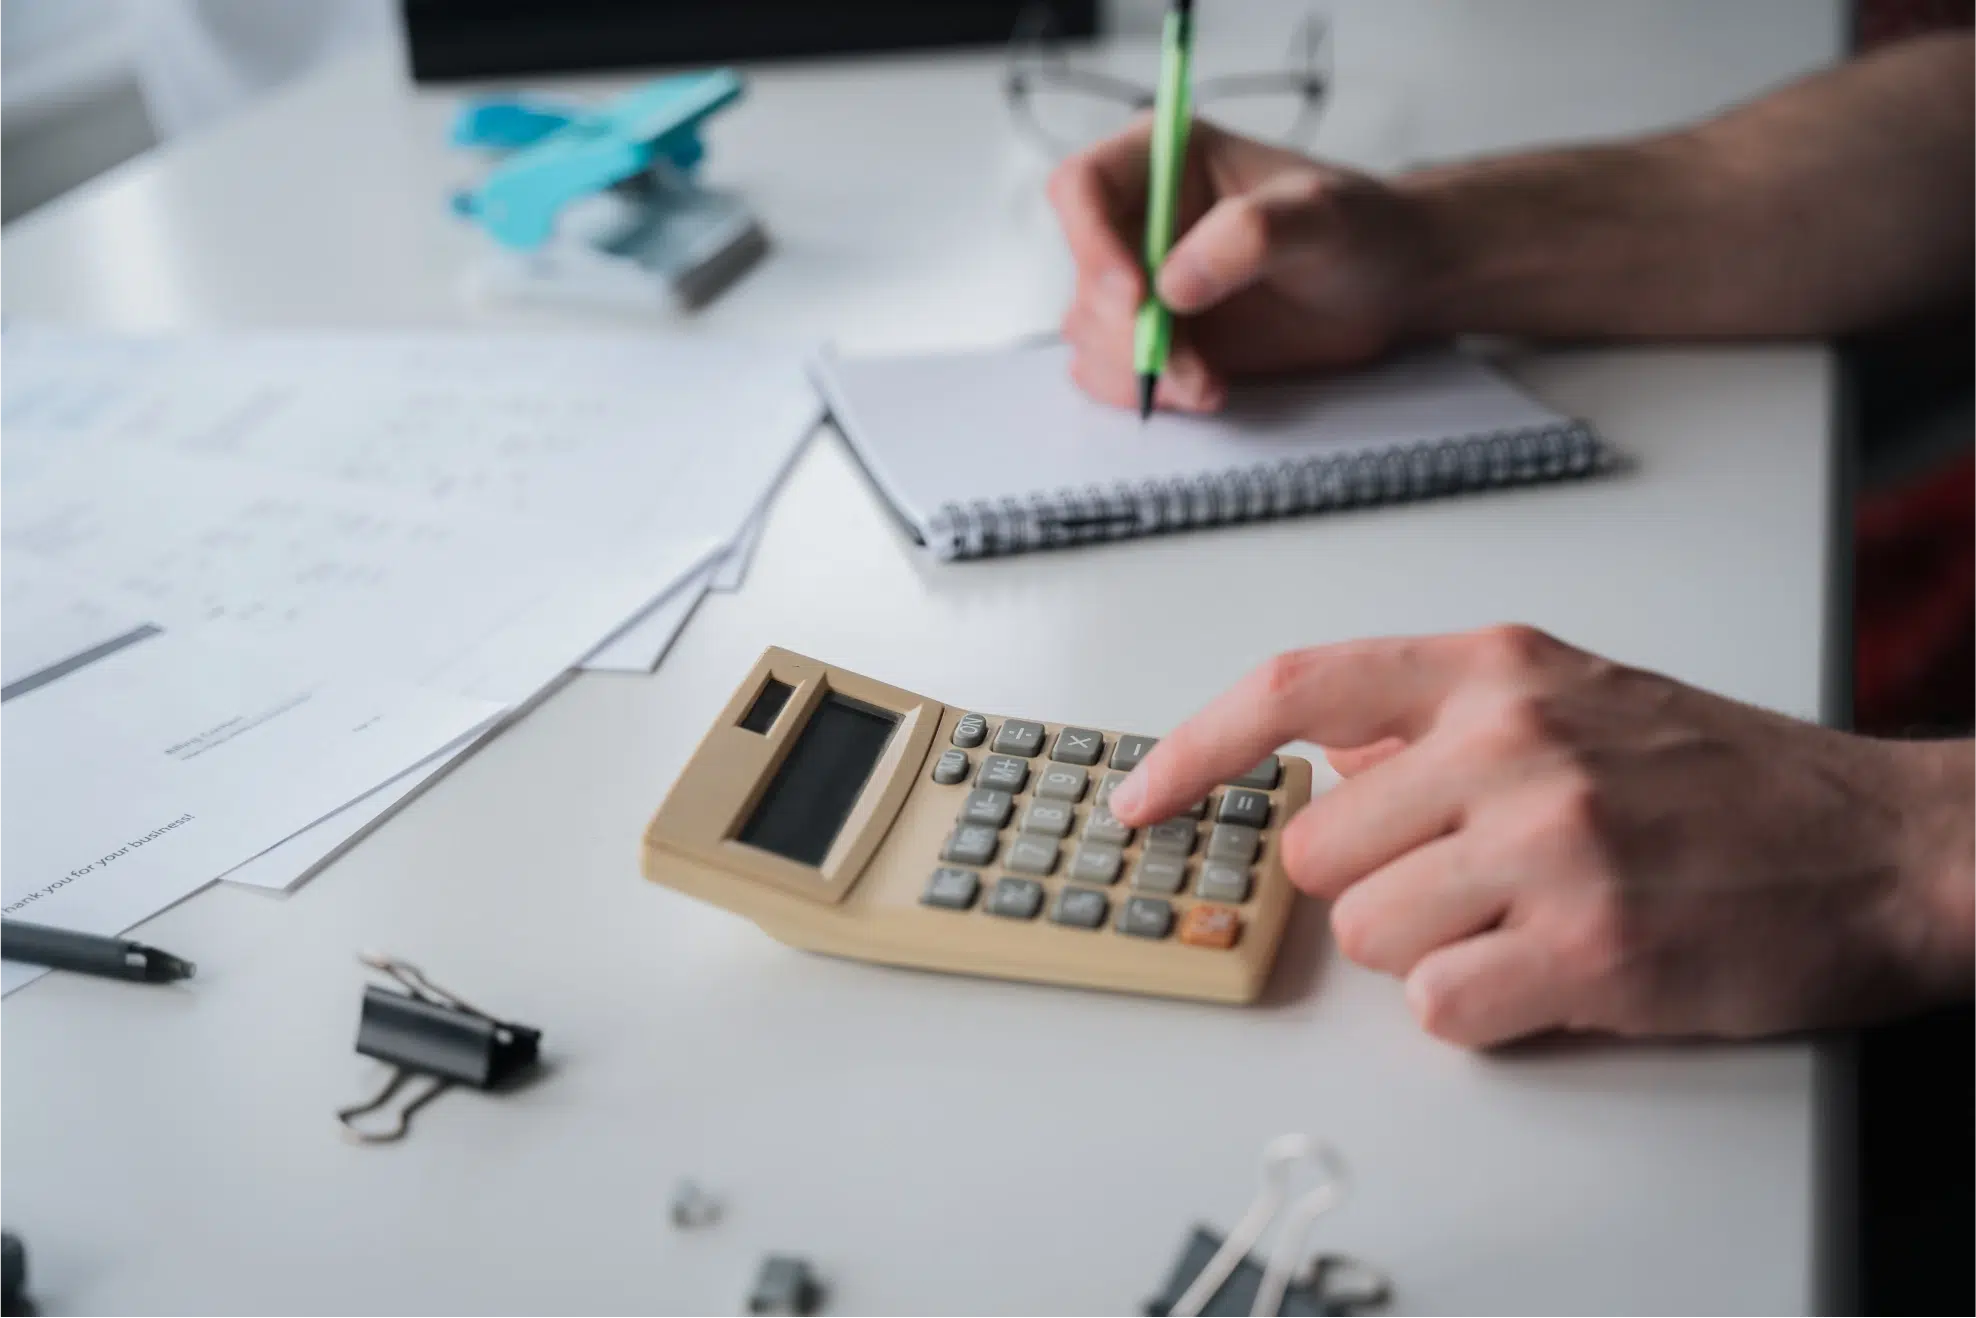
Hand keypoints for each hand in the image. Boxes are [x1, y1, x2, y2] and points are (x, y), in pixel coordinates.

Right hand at [1046, 119, 1430, 412]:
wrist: (1390, 286)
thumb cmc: (1360, 228)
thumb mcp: (1322, 214)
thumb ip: (1251, 234)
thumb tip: (1173, 285)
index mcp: (1163, 161)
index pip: (1081, 187)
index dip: (1090, 243)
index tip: (1136, 295)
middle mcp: (1140, 220)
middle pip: (1082, 275)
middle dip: (1124, 329)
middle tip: (1182, 359)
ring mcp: (1143, 283)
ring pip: (1090, 332)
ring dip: (1138, 368)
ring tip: (1208, 382)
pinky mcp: (1157, 337)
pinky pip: (1111, 372)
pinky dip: (1149, 391)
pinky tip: (1204, 389)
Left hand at [1109, 625, 1975, 1046]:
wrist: (1882, 848)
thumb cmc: (1718, 778)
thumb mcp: (1572, 696)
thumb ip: (1434, 718)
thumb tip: (1320, 758)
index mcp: (1495, 667)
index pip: (1294, 687)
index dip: (1194, 749)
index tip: (1140, 802)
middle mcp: (1512, 740)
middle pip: (1320, 850)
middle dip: (1373, 885)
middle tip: (1469, 882)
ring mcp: (1551, 843)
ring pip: (1372, 937)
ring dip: (1431, 952)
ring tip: (1529, 922)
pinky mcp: (1590, 950)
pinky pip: (1440, 1010)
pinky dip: (1482, 1011)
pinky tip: (1555, 973)